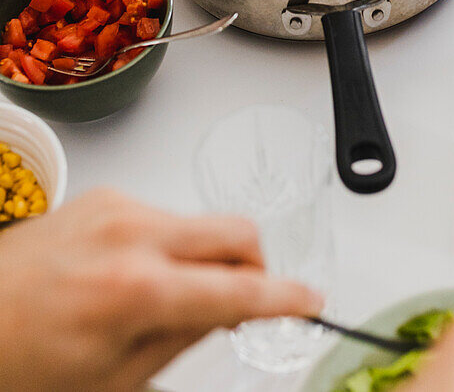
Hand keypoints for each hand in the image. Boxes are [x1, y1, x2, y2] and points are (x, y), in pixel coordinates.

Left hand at [0, 188, 320, 391]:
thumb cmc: (21, 362)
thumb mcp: (113, 379)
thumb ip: (184, 337)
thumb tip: (232, 309)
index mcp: (135, 289)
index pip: (236, 289)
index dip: (283, 298)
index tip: (310, 300)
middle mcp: (131, 233)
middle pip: (236, 231)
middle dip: (255, 266)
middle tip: (246, 300)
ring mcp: (117, 207)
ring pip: (201, 223)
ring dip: (206, 258)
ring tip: (166, 300)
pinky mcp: (104, 195)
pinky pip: (165, 215)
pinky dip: (172, 245)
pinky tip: (141, 276)